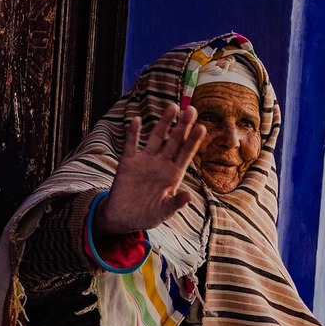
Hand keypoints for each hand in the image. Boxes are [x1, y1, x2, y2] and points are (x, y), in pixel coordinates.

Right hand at [94, 104, 207, 234]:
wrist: (123, 218)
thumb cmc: (147, 215)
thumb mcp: (164, 212)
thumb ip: (175, 203)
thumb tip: (188, 196)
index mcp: (173, 175)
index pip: (185, 154)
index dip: (193, 141)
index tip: (201, 127)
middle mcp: (161, 164)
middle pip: (174, 141)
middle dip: (183, 126)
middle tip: (191, 110)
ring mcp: (145, 161)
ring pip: (156, 138)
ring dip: (163, 123)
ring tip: (172, 107)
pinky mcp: (128, 163)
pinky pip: (131, 145)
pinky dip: (134, 133)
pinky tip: (137, 120)